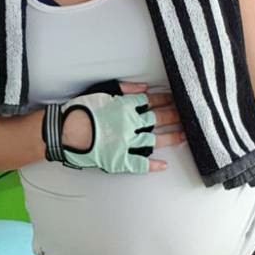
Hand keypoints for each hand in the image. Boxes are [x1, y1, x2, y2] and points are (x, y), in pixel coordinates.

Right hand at [62, 82, 184, 171]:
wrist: (66, 131)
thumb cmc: (82, 108)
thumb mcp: (103, 90)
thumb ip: (126, 88)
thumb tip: (145, 88)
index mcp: (128, 106)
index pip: (152, 102)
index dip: (166, 100)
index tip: (176, 100)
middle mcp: (132, 124)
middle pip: (159, 120)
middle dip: (175, 117)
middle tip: (188, 116)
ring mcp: (128, 144)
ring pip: (155, 141)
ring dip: (171, 138)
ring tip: (184, 136)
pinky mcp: (121, 160)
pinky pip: (140, 164)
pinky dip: (153, 166)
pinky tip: (164, 165)